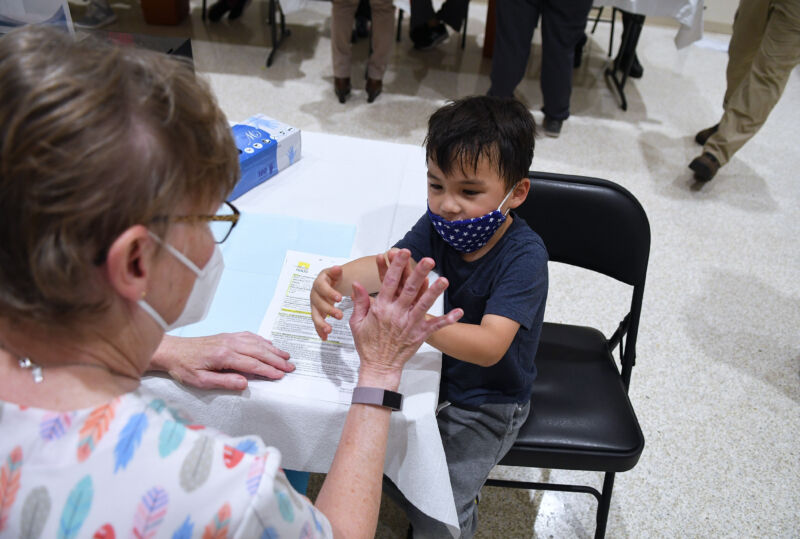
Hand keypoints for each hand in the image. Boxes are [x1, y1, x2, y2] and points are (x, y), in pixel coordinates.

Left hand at [149, 333, 293, 390]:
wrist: (172, 350)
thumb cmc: (184, 367)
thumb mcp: (200, 381)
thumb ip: (224, 381)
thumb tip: (245, 383)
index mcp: (224, 356)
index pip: (252, 364)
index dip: (268, 370)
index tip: (280, 375)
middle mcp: (229, 344)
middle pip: (259, 352)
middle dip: (276, 360)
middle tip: (290, 367)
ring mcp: (229, 338)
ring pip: (257, 343)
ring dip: (273, 350)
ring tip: (286, 356)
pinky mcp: (227, 336)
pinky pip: (249, 336)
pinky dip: (262, 340)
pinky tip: (269, 345)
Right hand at [310, 266, 344, 340]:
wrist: (329, 282)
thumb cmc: (333, 278)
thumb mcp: (335, 272)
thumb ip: (336, 271)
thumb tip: (338, 269)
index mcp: (319, 283)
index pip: (322, 287)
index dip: (330, 293)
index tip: (339, 298)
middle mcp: (314, 294)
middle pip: (318, 303)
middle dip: (328, 310)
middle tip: (340, 315)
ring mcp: (314, 305)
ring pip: (315, 314)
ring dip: (321, 323)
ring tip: (329, 330)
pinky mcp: (316, 313)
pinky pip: (316, 322)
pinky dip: (319, 330)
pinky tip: (324, 337)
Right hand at [348, 249, 461, 389]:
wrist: (379, 366)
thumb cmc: (368, 344)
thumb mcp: (357, 322)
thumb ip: (359, 302)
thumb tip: (356, 284)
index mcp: (381, 308)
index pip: (389, 282)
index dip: (396, 266)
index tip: (403, 253)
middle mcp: (396, 314)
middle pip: (410, 290)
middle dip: (419, 273)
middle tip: (428, 260)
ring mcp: (409, 324)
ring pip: (424, 305)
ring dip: (434, 292)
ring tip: (443, 280)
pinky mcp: (419, 335)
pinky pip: (435, 326)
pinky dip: (448, 319)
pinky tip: (459, 311)